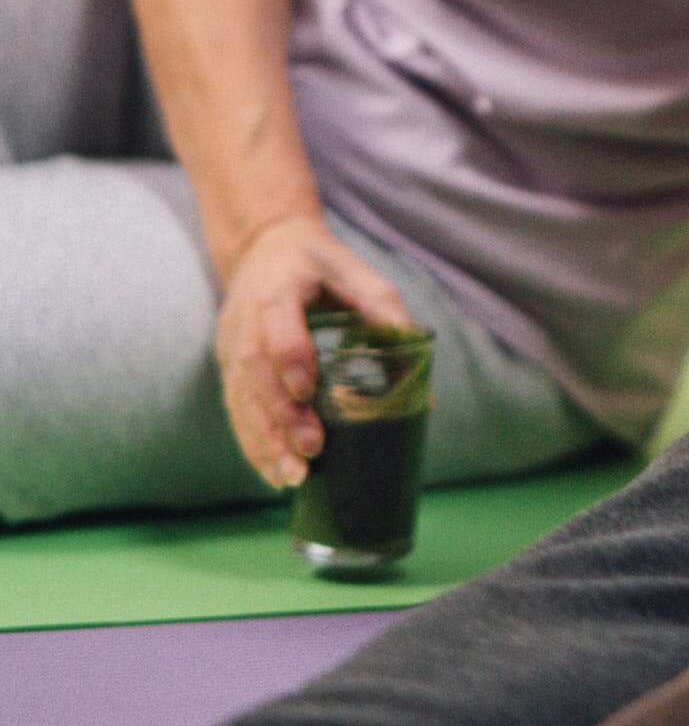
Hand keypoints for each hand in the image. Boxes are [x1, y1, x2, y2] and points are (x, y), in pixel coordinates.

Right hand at [214, 215, 411, 488]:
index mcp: (277, 288)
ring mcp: (231, 345)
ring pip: (240, 397)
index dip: (289, 357)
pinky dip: (253, 444)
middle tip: (311, 451)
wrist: (263, 247)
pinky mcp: (227, 368)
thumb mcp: (357, 274)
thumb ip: (388, 318)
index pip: (276, 323)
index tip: (307, 392)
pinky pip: (235, 409)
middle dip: (281, 414)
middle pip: (255, 370)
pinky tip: (274, 474)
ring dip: (264, 441)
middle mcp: (245, 318)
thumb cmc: (320, 264)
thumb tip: (425, 392)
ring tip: (292, 477)